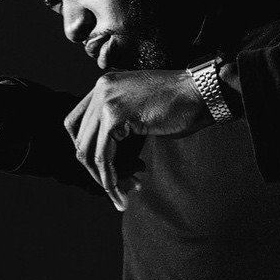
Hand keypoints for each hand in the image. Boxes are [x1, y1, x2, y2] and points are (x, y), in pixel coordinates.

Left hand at [63, 69, 213, 210]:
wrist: (203, 93)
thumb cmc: (180, 105)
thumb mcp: (140, 109)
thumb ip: (119, 124)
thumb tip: (104, 162)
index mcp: (104, 84)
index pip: (77, 124)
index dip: (87, 152)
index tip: (105, 170)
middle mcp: (100, 89)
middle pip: (81, 140)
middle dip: (97, 170)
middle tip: (119, 187)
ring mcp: (105, 101)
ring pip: (89, 151)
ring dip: (104, 179)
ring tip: (124, 194)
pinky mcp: (115, 117)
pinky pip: (103, 157)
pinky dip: (110, 179)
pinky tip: (122, 192)